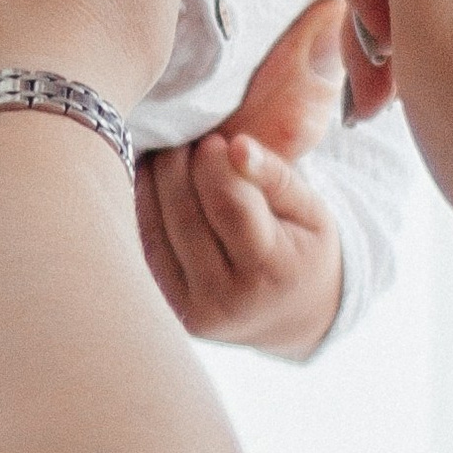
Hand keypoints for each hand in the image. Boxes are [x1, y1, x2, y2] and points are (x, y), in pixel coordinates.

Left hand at [139, 0, 349, 353]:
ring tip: (170, 154)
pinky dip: (141, 206)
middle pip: (184, 211)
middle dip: (181, 164)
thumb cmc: (304, 245)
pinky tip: (151, 181)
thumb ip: (278, 173)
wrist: (295, 316)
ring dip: (155, 179)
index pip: (227, 199)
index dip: (214, 159)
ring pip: (154, 226)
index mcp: (273, 269)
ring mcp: (193, 310)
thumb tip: (238, 142)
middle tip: (188, 140)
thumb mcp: (312, 208)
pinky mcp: (166, 310)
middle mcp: (228, 299)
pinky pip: (141, 244)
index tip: (216, 137)